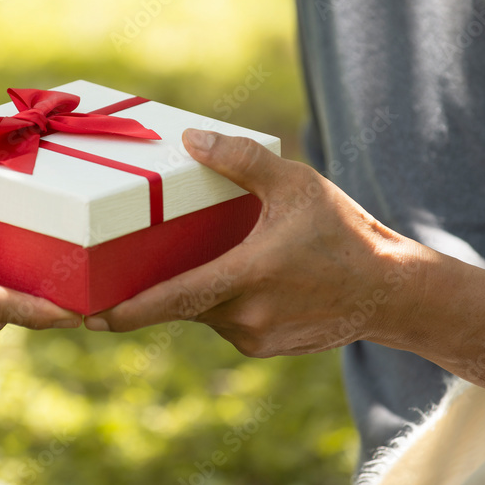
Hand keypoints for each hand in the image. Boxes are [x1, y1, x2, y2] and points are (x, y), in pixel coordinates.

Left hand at [84, 129, 416, 356]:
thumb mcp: (296, 184)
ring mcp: (255, 337)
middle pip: (182, 303)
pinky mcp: (265, 347)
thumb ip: (242, 160)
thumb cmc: (344, 233)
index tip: (91, 316)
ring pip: (203, 312)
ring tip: (212, 256)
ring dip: (195, 289)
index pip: (175, 298)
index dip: (130, 309)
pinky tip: (242, 276)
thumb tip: (191, 137)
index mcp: (248, 277)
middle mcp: (246, 315)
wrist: (393, 292)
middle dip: (151, 292)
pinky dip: (221, 300)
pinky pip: (226, 321)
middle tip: (117, 274)